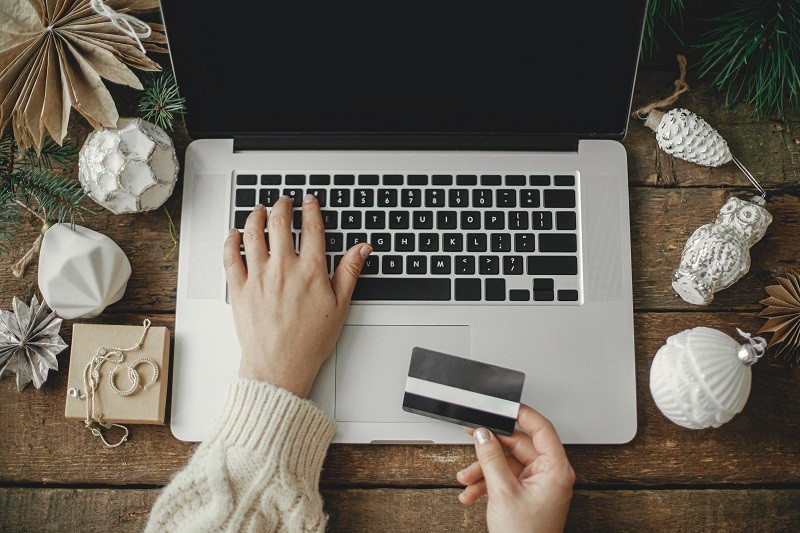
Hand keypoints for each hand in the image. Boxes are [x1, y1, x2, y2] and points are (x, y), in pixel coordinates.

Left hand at [223, 195, 371, 396]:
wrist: (280, 367)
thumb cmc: (309, 342)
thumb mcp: (339, 306)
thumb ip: (350, 272)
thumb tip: (362, 249)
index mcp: (310, 272)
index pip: (312, 228)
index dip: (311, 209)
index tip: (309, 202)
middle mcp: (283, 269)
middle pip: (280, 223)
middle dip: (282, 206)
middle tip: (284, 202)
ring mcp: (258, 277)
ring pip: (253, 233)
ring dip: (256, 215)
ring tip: (259, 210)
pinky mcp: (238, 289)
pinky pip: (230, 256)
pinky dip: (231, 240)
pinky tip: (235, 234)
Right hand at [457, 405, 574, 532]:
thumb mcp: (503, 491)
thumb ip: (491, 458)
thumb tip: (483, 434)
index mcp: (555, 469)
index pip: (541, 429)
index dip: (522, 414)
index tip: (504, 405)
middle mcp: (549, 474)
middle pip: (518, 447)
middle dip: (490, 450)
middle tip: (471, 439)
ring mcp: (537, 485)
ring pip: (506, 464)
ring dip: (483, 470)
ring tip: (466, 479)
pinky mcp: (525, 495)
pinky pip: (504, 479)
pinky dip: (486, 484)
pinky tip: (471, 493)